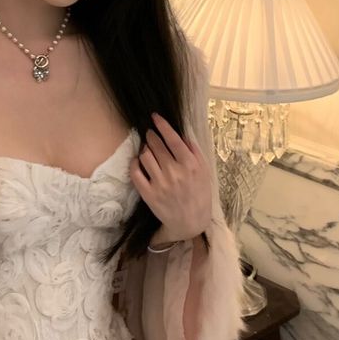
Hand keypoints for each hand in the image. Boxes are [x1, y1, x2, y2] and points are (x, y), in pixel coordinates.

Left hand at [130, 112, 210, 243]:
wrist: (190, 223)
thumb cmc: (199, 195)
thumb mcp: (204, 172)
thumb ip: (194, 152)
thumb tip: (182, 134)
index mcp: (190, 165)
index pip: (173, 139)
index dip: (162, 125)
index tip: (155, 117)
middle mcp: (174, 172)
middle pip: (156, 145)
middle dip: (152, 135)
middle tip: (151, 134)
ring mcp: (160, 183)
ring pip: (145, 156)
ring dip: (145, 148)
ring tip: (148, 149)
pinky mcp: (148, 194)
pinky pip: (135, 172)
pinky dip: (135, 163)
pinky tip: (138, 161)